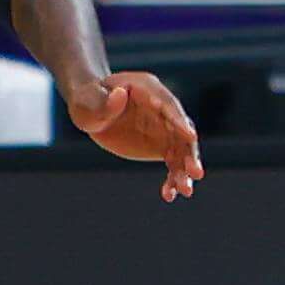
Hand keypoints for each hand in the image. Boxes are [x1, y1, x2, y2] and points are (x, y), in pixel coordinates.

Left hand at [63, 69, 202, 200]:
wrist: (92, 108)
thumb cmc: (88, 99)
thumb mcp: (88, 100)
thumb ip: (102, 101)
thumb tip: (119, 95)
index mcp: (147, 89)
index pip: (168, 105)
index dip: (179, 120)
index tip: (190, 135)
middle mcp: (163, 109)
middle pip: (181, 130)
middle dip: (189, 152)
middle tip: (196, 172)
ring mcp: (164, 128)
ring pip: (181, 150)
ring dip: (184, 170)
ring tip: (185, 190)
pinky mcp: (161, 145)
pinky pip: (172, 163)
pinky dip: (172, 178)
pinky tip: (169, 194)